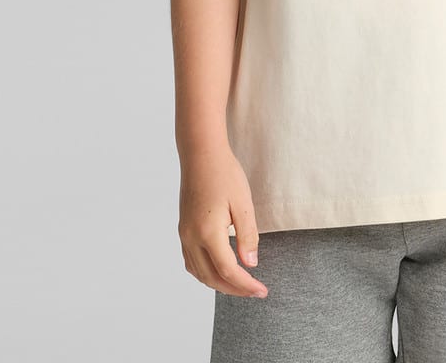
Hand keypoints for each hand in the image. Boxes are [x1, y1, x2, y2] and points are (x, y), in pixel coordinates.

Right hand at [178, 144, 268, 298]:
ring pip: (199, 273)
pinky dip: (205, 272)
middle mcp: (192, 237)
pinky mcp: (183, 229)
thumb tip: (251, 264)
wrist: (201, 154)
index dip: (246, 285)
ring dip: (218, 283)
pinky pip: (191, 261)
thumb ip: (248, 236)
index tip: (262, 291)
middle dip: (234, 289)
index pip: (228, 271)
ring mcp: (184, 234)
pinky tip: (218, 269)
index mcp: (208, 232)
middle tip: (254, 291)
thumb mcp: (243, 203)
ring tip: (239, 284)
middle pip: (212, 278)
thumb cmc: (224, 173)